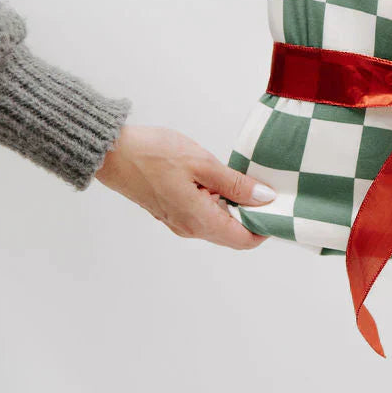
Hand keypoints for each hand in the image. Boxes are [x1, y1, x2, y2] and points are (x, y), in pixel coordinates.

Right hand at [95, 126, 274, 249]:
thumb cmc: (154, 154)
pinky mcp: (173, 211)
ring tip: (247, 180)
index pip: (244, 240)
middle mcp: (190, 228)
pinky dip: (220, 202)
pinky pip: (205, 214)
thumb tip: (265, 199)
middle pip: (234, 234)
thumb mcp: (203, 164)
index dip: (266, 227)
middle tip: (267, 188)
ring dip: (237, 207)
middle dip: (254, 216)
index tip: (280, 207)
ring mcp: (179, 221)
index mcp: (199, 221)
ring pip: (220, 223)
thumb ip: (235, 184)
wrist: (111, 152)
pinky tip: (224, 180)